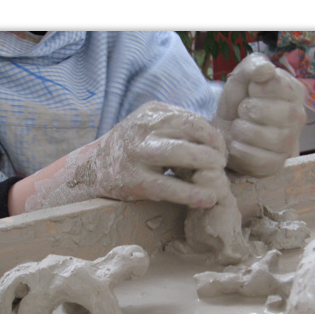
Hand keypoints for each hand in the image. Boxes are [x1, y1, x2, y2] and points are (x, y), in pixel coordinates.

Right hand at [10, 101, 227, 213]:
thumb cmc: (133, 150)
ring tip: (218, 181)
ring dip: (206, 167)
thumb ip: (177, 128)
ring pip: (181, 154)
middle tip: (221, 166)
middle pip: (190, 131)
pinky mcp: (133, 180)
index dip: (213, 137)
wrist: (93, 169)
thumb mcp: (151, 128)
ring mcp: (136, 153)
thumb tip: (217, 142)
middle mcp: (143, 127)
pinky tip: (207, 200)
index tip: (220, 152)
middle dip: (214, 150)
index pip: (192, 119)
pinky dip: (192, 194)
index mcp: (152, 112)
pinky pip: (169, 187)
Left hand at [214, 53, 306, 176]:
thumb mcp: (242, 77)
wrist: (227, 131)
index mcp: (295, 92)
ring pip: (260, 136)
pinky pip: (254, 158)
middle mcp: (298, 118)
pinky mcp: (275, 164)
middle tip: (243, 112)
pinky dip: (238, 149)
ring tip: (239, 127)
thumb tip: (265, 70)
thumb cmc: (239, 102)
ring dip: (240, 129)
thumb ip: (253, 66)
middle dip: (246, 109)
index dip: (254, 88)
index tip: (251, 92)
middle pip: (266, 111)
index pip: (275, 85)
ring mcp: (288, 144)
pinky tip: (239, 144)